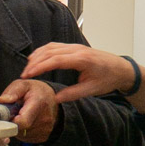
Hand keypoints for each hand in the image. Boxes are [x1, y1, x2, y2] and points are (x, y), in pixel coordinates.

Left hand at [0, 77, 60, 143]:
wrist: (52, 99)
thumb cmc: (36, 91)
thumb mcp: (24, 85)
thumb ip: (13, 91)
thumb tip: (3, 100)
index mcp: (39, 103)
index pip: (22, 121)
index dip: (10, 120)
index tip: (8, 114)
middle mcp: (44, 119)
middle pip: (20, 129)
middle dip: (12, 122)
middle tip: (13, 113)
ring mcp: (45, 129)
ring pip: (21, 134)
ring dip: (17, 127)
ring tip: (21, 116)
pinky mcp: (43, 137)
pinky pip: (26, 138)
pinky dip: (22, 132)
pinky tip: (25, 122)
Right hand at [20, 42, 134, 104]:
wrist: (120, 68)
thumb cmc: (108, 79)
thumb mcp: (91, 90)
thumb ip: (72, 94)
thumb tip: (54, 99)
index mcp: (82, 59)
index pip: (55, 60)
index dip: (40, 67)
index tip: (28, 75)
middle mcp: (77, 50)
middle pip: (50, 52)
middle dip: (34, 63)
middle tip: (24, 75)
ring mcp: (75, 47)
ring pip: (50, 47)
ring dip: (37, 56)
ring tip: (27, 68)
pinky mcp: (74, 47)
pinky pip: (54, 46)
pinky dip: (43, 52)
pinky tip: (36, 59)